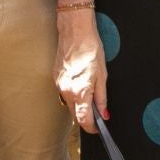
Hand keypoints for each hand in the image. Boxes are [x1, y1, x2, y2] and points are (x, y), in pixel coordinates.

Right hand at [55, 2, 108, 134]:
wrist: (74, 31)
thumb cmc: (91, 49)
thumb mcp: (102, 75)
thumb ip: (102, 97)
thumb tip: (104, 114)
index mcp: (80, 91)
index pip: (83, 120)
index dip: (92, 128)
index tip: (98, 128)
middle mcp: (66, 90)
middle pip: (75, 114)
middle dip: (86, 116)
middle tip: (98, 112)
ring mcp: (59, 84)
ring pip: (68, 104)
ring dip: (79, 105)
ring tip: (90, 94)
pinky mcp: (55, 77)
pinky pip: (64, 93)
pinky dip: (72, 94)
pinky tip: (80, 84)